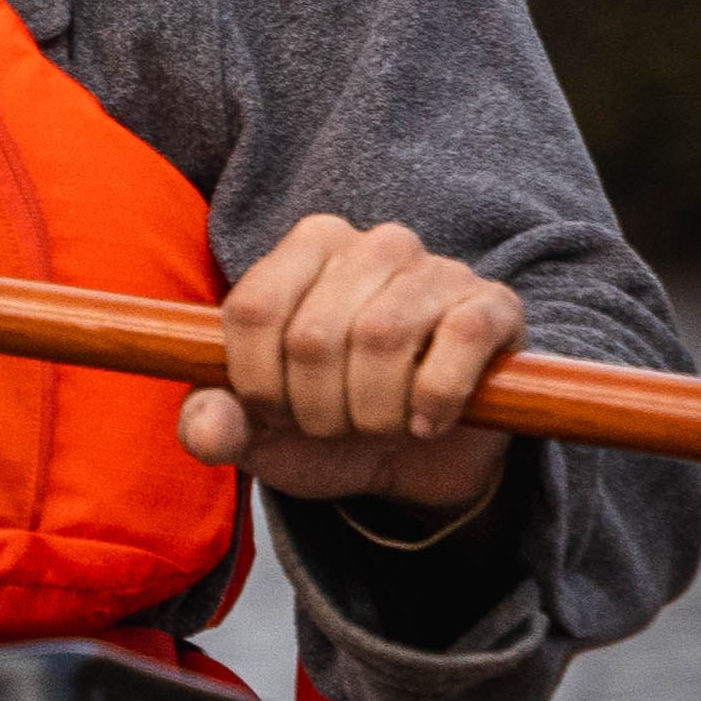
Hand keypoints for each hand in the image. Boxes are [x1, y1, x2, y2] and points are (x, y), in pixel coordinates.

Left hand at [178, 215, 520, 515]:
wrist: (422, 456)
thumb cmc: (332, 420)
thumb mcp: (261, 430)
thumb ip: (214, 423)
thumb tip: (207, 429)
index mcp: (306, 247)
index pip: (253, 310)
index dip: (257, 382)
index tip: (277, 413)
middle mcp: (372, 244)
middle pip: (313, 335)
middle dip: (317, 409)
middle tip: (336, 426)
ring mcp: (437, 269)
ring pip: (381, 338)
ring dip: (374, 413)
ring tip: (380, 426)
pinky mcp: (493, 305)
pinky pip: (459, 341)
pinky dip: (435, 400)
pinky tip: (427, 423)